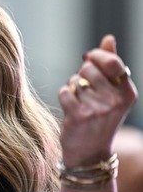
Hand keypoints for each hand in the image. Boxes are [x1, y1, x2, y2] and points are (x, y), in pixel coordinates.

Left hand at [58, 35, 137, 166]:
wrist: (89, 153)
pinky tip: (70, 109)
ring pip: (74, 81)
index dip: (96, 56)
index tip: (88, 59)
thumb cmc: (99, 117)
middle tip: (84, 89)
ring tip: (79, 102)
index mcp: (127, 93)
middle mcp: (116, 101)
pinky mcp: (79, 116)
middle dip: (81, 75)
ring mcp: (98, 109)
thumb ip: (110, 65)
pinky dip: (64, 97)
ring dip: (72, 88)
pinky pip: (64, 91)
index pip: (112, 62)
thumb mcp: (111, 93)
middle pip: (88, 69)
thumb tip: (108, 38)